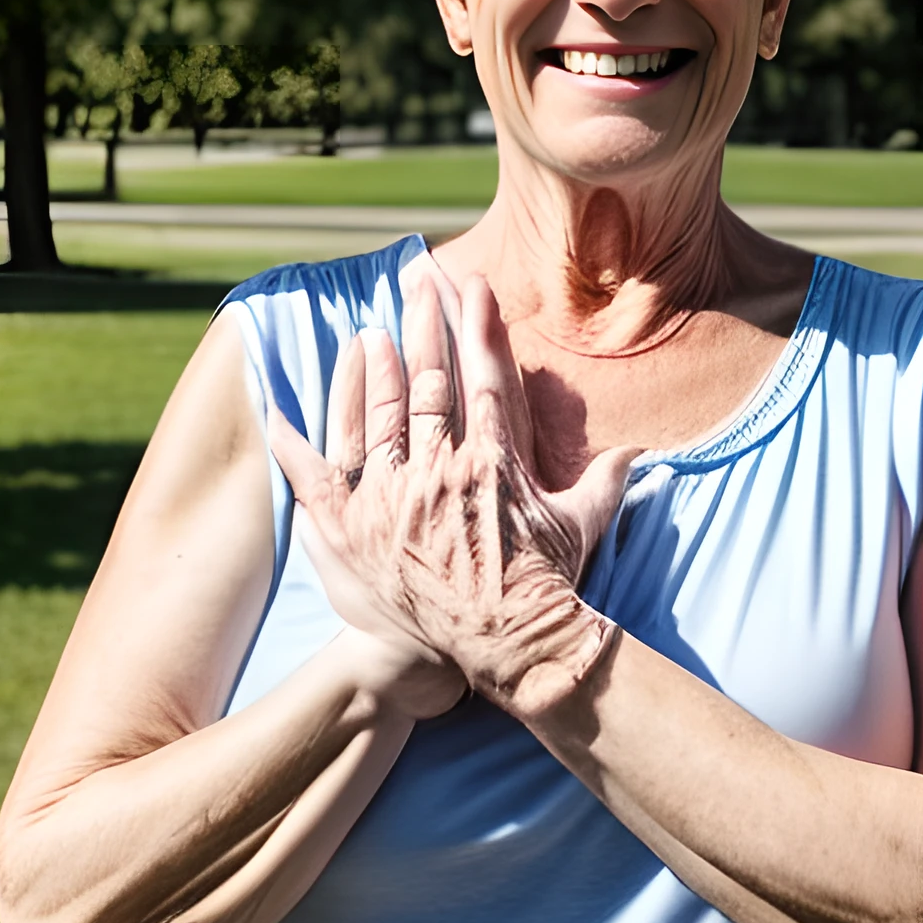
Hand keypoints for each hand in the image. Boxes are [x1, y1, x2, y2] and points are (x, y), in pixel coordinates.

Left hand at [269, 260, 640, 718]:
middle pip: (427, 381)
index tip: (469, 283)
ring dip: (369, 370)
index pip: (483, 375)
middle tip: (413, 278)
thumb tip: (640, 455)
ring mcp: (395, 497)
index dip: (477, 324)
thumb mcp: (583, 525)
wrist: (506, 643)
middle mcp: (441, 466)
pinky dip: (297, 445)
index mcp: (494, 459)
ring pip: (376, 417)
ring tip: (366, 331)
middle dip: (420, 323)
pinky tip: (282, 414)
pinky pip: (318, 479)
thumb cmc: (547, 587)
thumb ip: (605, 481)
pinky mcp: (357, 532)